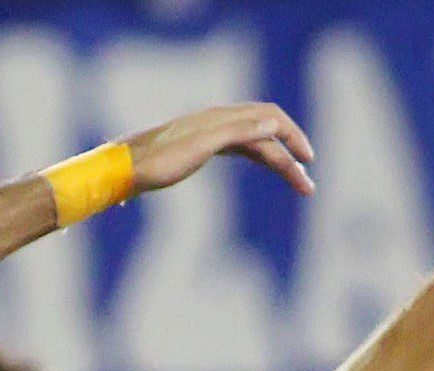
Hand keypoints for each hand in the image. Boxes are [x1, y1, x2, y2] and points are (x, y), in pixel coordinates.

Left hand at [126, 102, 315, 197]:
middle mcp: (219, 122)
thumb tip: (273, 122)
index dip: (293, 137)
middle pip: (267, 133)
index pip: (270, 118)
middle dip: (290, 158)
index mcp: (222, 118)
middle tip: (307, 188)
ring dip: (278, 162)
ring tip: (296, 185)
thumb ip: (238, 130)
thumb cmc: (159, 161)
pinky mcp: (202, 147)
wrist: (124, 169)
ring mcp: (211, 134)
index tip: (308, 162)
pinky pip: (241, 148)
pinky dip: (260, 157)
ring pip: (256, 143)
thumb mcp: (201, 146)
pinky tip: (265, 166)